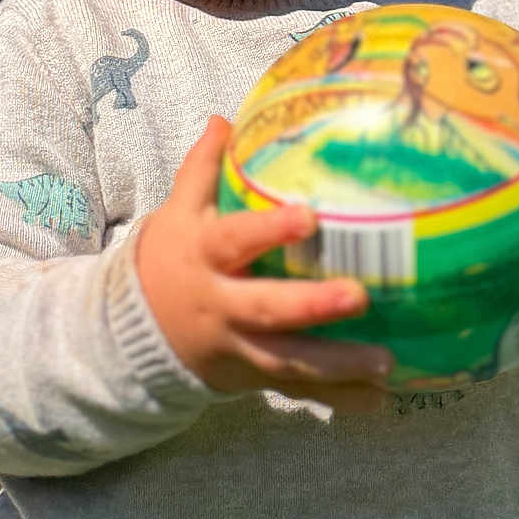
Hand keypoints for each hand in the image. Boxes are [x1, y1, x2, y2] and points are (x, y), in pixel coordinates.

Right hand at [133, 116, 394, 412]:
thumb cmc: (171, 258)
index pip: (234, 240)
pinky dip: (337, 400)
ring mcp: (237, 348)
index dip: (268, 230)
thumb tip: (225, 117)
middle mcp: (221, 306)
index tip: (308, 217)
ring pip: (287, 362)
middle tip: (359, 295)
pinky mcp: (251, 378)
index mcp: (205, 257)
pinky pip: (296, 390)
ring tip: (387, 362)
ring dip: (338, 365)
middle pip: (266, 309)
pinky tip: (379, 401)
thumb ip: (203, 166)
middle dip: (312, 306)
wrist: (131, 333)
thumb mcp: (177, 211)